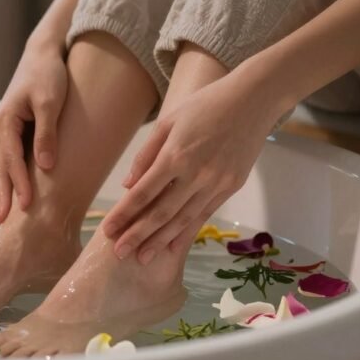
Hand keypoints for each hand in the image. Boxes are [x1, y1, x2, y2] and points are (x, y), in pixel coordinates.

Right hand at [0, 39, 67, 222]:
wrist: (43, 54)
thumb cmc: (48, 75)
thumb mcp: (51, 103)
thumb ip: (47, 134)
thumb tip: (45, 166)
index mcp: (4, 121)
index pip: (11, 159)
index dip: (19, 184)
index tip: (28, 206)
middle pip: (0, 166)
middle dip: (3, 194)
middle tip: (4, 222)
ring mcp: (3, 129)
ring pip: (2, 164)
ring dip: (5, 188)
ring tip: (6, 215)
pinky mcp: (13, 130)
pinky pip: (10, 157)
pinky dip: (11, 175)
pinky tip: (15, 191)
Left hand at [100, 70, 283, 263]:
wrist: (252, 101)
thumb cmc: (204, 106)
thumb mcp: (167, 122)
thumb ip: (146, 155)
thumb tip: (129, 185)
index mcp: (175, 155)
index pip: (143, 193)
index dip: (124, 214)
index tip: (107, 230)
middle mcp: (196, 174)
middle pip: (162, 213)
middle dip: (138, 235)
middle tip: (119, 254)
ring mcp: (216, 183)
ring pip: (183, 220)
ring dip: (161, 241)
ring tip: (142, 258)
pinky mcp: (230, 187)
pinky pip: (204, 215)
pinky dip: (187, 232)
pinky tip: (172, 245)